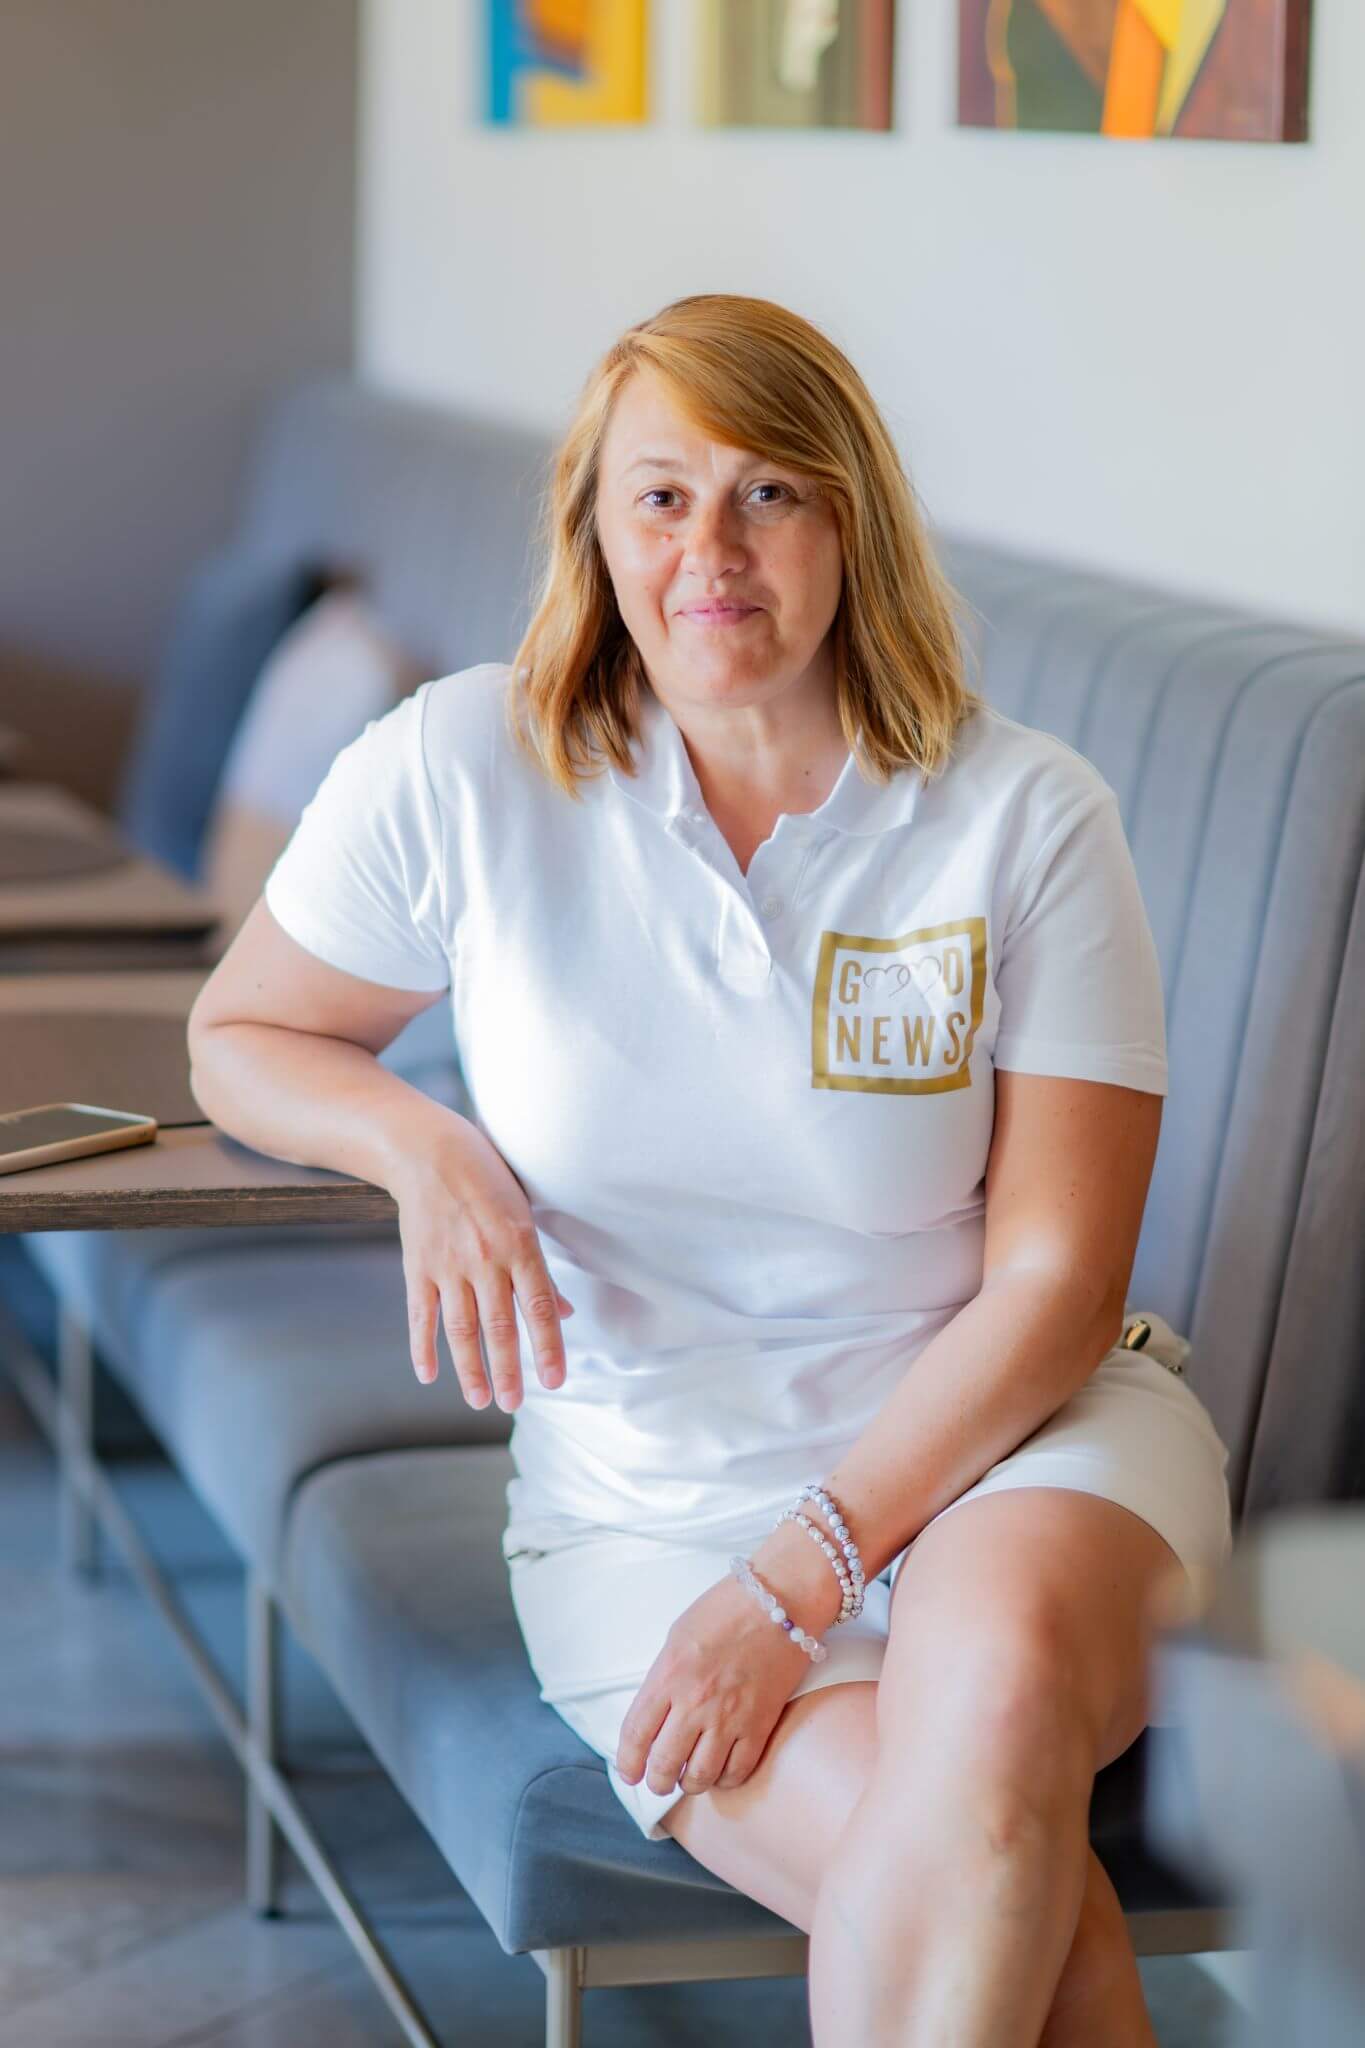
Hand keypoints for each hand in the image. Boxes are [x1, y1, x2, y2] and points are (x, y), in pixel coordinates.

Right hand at [389, 1116, 573, 1407]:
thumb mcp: (525, 1214)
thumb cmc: (488, 1179)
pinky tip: (429, 1375)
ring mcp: (448, 1266)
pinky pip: (421, 1316)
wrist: (428, 1151)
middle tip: (514, 1405)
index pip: (540, 1308)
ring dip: (471, 1369)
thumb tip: (565, 1313)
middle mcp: (485, 1259)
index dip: (549, 1348)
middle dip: (509, 1371)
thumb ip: (542, 1269)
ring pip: (461, 1329)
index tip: (555, 1381)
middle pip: (500, 1327)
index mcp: (520, 1245)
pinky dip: (423, 1347)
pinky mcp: (418, 1267)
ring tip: (481, 1401)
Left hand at [614, 1564, 826, 1798]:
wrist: (782, 1599)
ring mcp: (729, 1716)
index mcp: (668, 1674)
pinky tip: (722, 1770)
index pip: (636, 1734)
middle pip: (664, 1764)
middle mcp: (695, 1701)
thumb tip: (655, 1714)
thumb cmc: (727, 1609)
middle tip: (659, 1780)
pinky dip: (726, 1779)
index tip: (629, 1773)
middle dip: (657, 1781)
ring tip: (690, 1776)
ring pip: (700, 1776)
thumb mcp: (678, 1636)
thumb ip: (664, 1677)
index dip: (628, 1762)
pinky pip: (738, 1771)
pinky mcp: (761, 1725)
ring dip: (690, 1783)